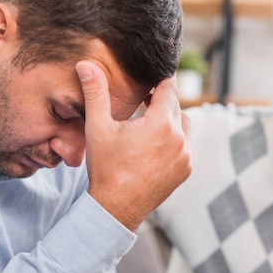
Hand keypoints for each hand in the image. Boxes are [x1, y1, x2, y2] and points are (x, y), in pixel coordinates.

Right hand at [76, 60, 191, 230]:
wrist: (115, 208)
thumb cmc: (105, 167)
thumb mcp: (98, 128)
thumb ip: (95, 93)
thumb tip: (86, 64)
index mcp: (161, 124)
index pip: (169, 88)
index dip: (159, 81)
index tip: (148, 79)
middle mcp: (179, 138)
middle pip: (177, 106)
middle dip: (162, 100)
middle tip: (145, 99)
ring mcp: (186, 156)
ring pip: (184, 125)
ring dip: (170, 120)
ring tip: (149, 122)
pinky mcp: (186, 170)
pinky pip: (185, 145)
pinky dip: (174, 140)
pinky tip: (155, 144)